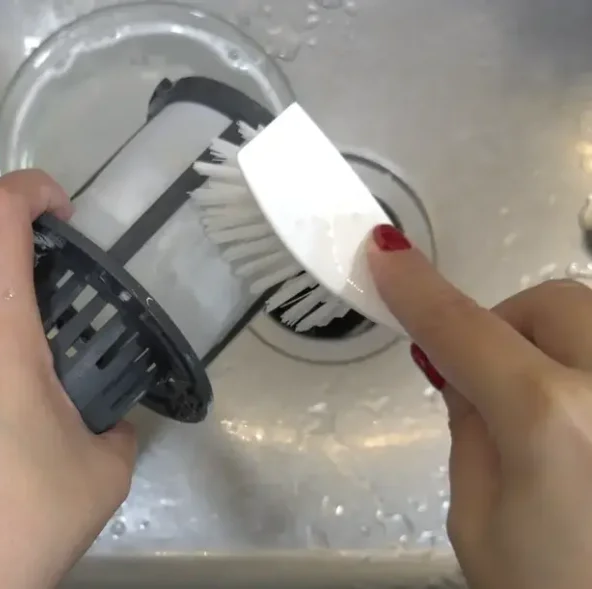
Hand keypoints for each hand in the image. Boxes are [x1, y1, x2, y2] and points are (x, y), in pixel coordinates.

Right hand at [368, 224, 591, 588]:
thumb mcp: (480, 523)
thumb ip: (471, 432)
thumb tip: (466, 377)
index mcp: (553, 422)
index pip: (465, 330)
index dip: (417, 290)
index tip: (386, 254)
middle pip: (552, 303)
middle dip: (507, 328)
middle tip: (485, 383)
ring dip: (555, 351)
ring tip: (546, 420)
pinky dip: (585, 380)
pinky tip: (583, 431)